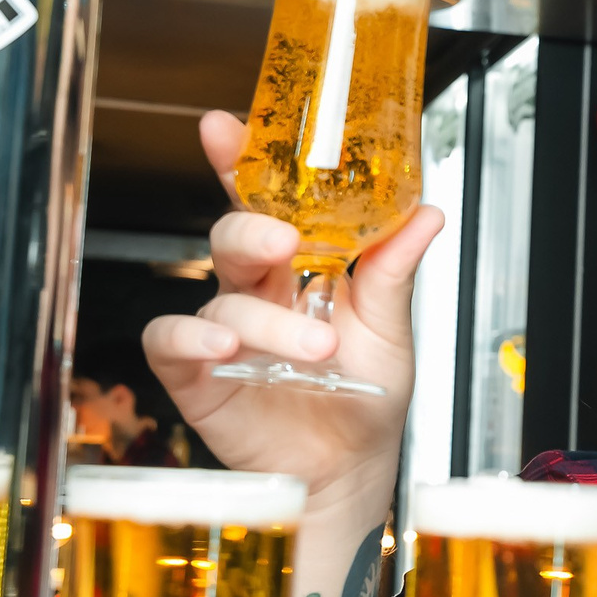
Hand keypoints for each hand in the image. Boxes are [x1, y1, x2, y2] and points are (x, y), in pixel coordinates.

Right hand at [142, 112, 442, 505]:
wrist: (353, 469)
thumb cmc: (366, 397)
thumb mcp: (391, 329)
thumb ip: (395, 270)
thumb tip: (426, 213)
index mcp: (299, 267)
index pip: (265, 203)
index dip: (241, 163)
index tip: (227, 127)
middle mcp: (257, 292)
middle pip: (232, 238)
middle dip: (251, 231)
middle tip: (283, 240)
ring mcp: (224, 332)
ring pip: (222, 300)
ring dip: (265, 321)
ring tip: (315, 347)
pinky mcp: (197, 375)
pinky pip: (171, 343)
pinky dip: (191, 341)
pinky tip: (222, 349)